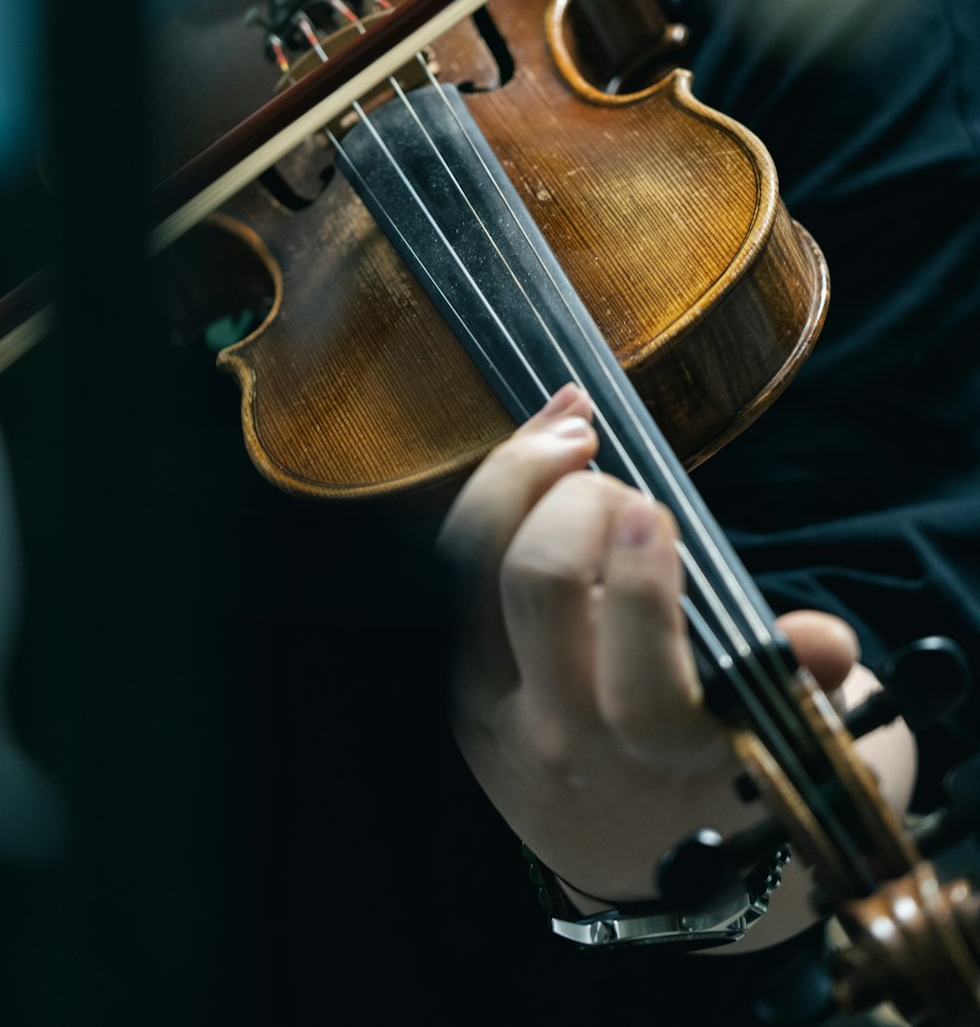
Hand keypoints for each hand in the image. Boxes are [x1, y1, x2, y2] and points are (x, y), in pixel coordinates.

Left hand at [438, 384, 865, 914]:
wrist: (609, 837)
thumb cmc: (693, 756)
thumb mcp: (758, 728)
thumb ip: (791, 678)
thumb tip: (828, 642)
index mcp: (654, 757)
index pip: (642, 690)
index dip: (644, 595)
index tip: (658, 522)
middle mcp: (562, 733)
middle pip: (540, 591)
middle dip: (582, 506)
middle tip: (627, 494)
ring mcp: (489, 702)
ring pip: (471, 565)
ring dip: (518, 480)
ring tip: (573, 440)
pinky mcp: (448, 674)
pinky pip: (448, 567)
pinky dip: (490, 494)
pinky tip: (535, 449)